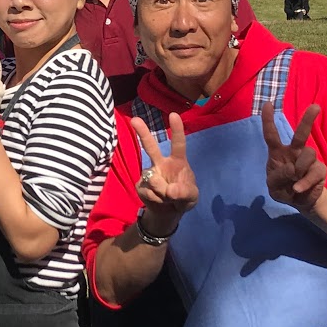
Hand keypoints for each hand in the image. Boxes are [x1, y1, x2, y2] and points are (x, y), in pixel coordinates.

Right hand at [130, 113, 198, 235]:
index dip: (177, 130)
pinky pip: (148, 192)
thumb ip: (185, 193)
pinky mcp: (140, 185)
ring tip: (168, 198)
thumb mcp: (192, 197)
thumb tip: (170, 191)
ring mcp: (149, 173)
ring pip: (154, 180)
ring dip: (163, 194)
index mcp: (177, 161)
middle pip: (151, 146)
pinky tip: (159, 200)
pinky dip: (156, 200)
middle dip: (142, 132)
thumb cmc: (184, 197)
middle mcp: (161, 163)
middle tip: (134, 119)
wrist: (169, 212)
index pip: (178, 144)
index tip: (174, 115)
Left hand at [262, 103, 326, 212]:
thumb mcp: (273, 186)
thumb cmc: (283, 189)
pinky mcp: (319, 169)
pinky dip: (305, 182)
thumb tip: (292, 169)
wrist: (300, 202)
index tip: (267, 104)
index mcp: (278, 153)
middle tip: (315, 107)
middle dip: (308, 120)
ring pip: (308, 154)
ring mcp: (307, 160)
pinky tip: (298, 188)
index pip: (271, 135)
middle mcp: (294, 152)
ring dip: (299, 169)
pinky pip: (314, 172)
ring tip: (294, 181)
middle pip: (300, 134)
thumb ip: (277, 177)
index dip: (268, 120)